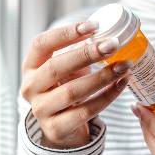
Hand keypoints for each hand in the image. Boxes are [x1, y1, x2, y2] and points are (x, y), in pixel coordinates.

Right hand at [21, 21, 132, 148]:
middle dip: (86, 54)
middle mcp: (30, 87)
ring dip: (102, 77)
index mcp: (30, 66)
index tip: (94, 26)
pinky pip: (85, 111)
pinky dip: (107, 96)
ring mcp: (41, 110)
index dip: (66, 33)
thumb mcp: (67, 68)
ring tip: (124, 65)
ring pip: (72, 92)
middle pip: (56, 67)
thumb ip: (79, 52)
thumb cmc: (65, 87)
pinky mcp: (56, 128)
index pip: (41, 44)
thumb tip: (106, 35)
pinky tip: (122, 84)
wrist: (61, 126)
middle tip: (113, 44)